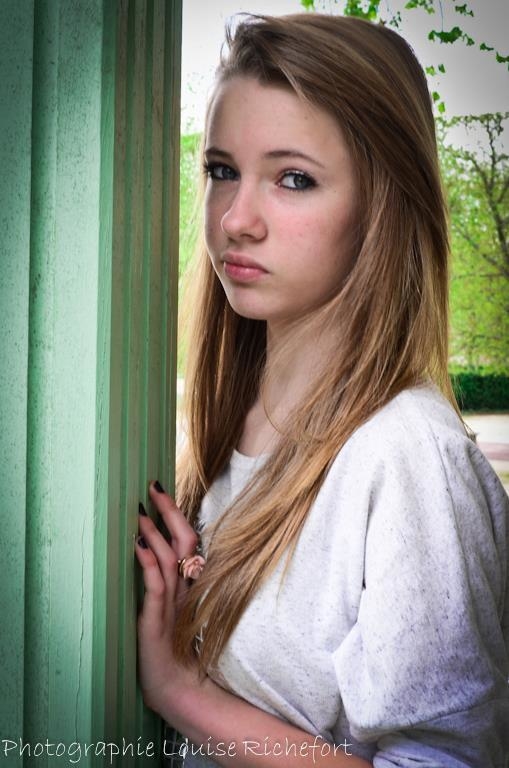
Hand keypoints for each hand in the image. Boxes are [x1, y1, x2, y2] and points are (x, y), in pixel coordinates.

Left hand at [135, 482, 198, 712]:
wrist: (173, 689)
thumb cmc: (167, 649)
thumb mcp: (167, 611)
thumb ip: (164, 583)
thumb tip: (147, 551)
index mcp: (189, 585)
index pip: (187, 541)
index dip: (176, 515)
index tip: (161, 489)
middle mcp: (186, 589)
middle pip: (185, 542)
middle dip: (169, 512)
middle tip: (154, 486)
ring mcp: (175, 604)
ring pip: (171, 560)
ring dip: (154, 534)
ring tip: (140, 512)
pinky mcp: (159, 621)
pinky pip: (157, 587)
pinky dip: (148, 564)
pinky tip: (138, 546)